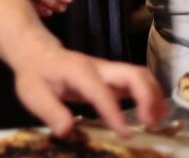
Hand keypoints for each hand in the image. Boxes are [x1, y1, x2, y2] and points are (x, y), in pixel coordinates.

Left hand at [12, 45, 166, 137]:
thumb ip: (50, 111)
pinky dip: (152, 97)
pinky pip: (140, 82)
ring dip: (154, 97)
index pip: (100, 91)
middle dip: (147, 97)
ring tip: (155, 122)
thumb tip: (67, 131)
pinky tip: (153, 116)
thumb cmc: (36, 75)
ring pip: (141, 76)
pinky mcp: (114, 77)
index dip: (114, 111)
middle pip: (133, 74)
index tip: (125, 133)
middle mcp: (100, 68)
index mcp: (79, 72)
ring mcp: (110, 71)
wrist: (38, 54)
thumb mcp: (33, 94)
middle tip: (149, 124)